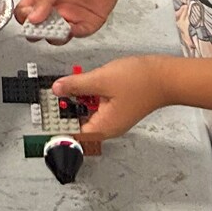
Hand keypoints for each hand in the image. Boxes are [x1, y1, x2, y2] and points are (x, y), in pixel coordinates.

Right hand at [15, 0, 130, 42]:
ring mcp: (70, 16)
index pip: (25, 12)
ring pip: (56, 36)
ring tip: (56, 27)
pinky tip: (70, 27)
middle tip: (40, 27)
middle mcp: (55, 8)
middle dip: (37, 31)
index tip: (29, 17)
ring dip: (54, 35)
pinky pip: (77, 34)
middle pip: (39, 28)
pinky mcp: (87, 22)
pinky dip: (72, 34)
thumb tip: (32, 17)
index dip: (25, 17)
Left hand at [51, 56, 171, 138]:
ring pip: (88, 112)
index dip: (57, 125)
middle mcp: (108, 127)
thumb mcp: (101, 80)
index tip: (43, 116)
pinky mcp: (119, 108)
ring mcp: (114, 118)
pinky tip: (88, 82)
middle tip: (56, 93)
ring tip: (71, 84)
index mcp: (103, 127)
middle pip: (78, 122)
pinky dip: (90, 95)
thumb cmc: (141, 81)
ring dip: (79, 99)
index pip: (72, 134)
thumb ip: (76, 85)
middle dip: (67, 108)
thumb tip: (56, 89)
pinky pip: (98, 105)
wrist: (167, 76)